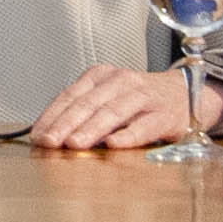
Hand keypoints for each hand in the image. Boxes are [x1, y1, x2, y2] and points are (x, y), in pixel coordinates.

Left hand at [27, 63, 222, 150]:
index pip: (70, 96)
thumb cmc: (138, 100)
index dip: (52, 116)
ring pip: (112, 112)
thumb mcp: (108, 97)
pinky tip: (114, 145)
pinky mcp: (164, 115)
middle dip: (65, 124)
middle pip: (87, 103)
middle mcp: (120, 82)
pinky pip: (144, 125)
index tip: (38, 136)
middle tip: (50, 142)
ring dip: (91, 129)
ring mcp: (143, 97)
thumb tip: (50, 134)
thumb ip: (83, 111)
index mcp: (100, 76)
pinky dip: (128, 135)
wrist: (184, 94)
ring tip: (74, 144)